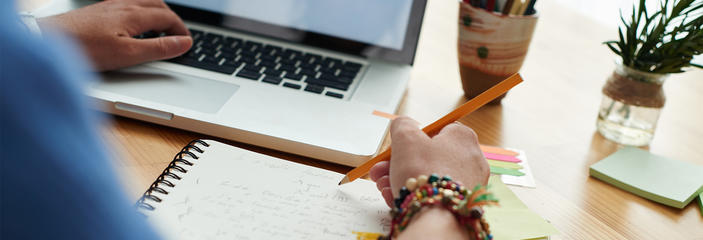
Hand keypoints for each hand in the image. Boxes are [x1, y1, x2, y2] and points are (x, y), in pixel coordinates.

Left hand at [37, 0, 191, 70]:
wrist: (48, 40)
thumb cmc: (84, 48)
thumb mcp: (128, 54)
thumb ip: (159, 48)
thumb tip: (184, 43)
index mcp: (134, 15)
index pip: (168, 18)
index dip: (181, 31)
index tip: (187, 43)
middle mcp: (123, 5)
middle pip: (158, 6)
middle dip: (172, 19)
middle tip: (179, 35)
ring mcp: (109, 6)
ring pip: (143, 2)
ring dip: (158, 12)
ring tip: (162, 27)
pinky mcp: (98, 11)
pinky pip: (128, 4)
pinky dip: (141, 12)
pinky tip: (134, 23)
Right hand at [369, 117, 488, 206]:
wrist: (436, 216)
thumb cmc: (424, 172)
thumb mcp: (405, 137)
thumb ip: (402, 124)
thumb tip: (403, 124)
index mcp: (463, 137)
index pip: (435, 130)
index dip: (411, 139)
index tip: (394, 148)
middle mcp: (471, 159)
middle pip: (428, 156)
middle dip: (398, 163)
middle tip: (380, 170)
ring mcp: (468, 183)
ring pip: (429, 177)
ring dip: (402, 179)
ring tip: (382, 186)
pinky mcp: (461, 203)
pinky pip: (434, 194)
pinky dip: (414, 195)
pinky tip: (395, 198)